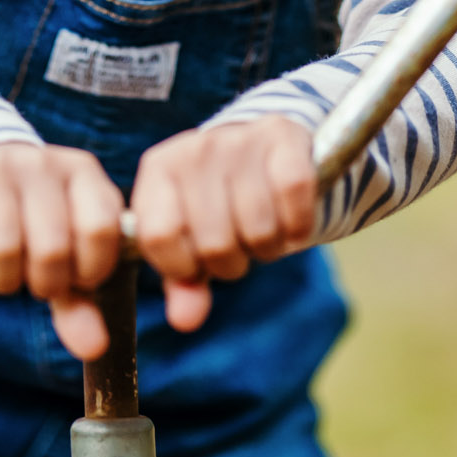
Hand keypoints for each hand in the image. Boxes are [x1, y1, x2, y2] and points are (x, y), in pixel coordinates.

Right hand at [0, 142, 125, 359]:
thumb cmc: (33, 228)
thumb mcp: (65, 259)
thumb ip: (80, 304)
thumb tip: (94, 348)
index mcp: (86, 176)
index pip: (101, 229)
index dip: (87, 269)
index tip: (74, 277)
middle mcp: (45, 163)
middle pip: (51, 247)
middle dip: (41, 282)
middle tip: (31, 277)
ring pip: (2, 245)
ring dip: (0, 278)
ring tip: (1, 269)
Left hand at [131, 118, 318, 332]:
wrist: (262, 146)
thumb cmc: (218, 203)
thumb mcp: (191, 239)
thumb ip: (184, 282)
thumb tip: (186, 321)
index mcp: (158, 171)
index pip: (158, 236)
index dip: (183, 266)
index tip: (196, 264)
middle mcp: (194, 148)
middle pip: (214, 243)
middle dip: (232, 263)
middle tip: (237, 246)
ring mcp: (238, 139)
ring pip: (259, 227)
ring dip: (268, 247)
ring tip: (262, 230)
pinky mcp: (282, 136)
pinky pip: (294, 198)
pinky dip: (298, 225)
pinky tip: (290, 218)